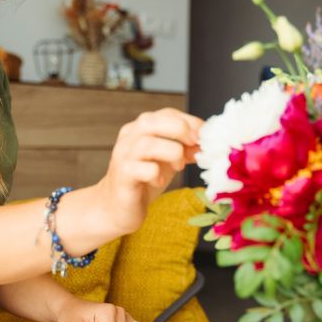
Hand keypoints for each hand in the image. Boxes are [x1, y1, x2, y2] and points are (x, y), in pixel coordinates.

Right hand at [96, 108, 203, 233]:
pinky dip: (157, 174)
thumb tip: (205, 144)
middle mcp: (129, 138)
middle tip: (194, 145)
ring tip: (178, 166)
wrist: (117, 207)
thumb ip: (184, 149)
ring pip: (147, 144)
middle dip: (180, 130)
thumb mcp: (167, 160)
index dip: (189, 121)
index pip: (166, 114)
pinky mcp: (123, 176)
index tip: (204, 135)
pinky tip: (160, 181)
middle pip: (152, 121)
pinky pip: (142, 169)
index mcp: (140, 129)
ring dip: (171, 153)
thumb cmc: (144, 181)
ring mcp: (123, 156)